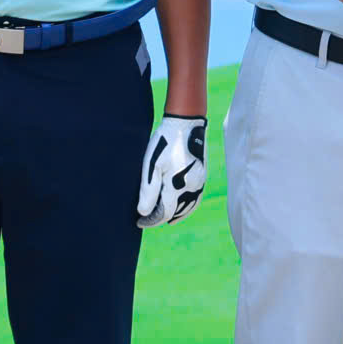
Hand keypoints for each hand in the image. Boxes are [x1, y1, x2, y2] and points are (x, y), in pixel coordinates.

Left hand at [136, 114, 207, 229]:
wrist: (186, 122)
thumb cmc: (165, 142)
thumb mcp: (151, 165)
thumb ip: (148, 191)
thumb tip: (144, 213)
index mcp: (178, 186)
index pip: (164, 213)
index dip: (151, 220)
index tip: (139, 222)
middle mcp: (192, 187)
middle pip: (176, 212)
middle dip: (161, 218)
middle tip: (147, 219)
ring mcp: (200, 181)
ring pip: (188, 206)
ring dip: (175, 214)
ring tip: (164, 219)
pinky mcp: (203, 174)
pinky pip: (196, 197)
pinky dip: (188, 206)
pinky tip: (182, 206)